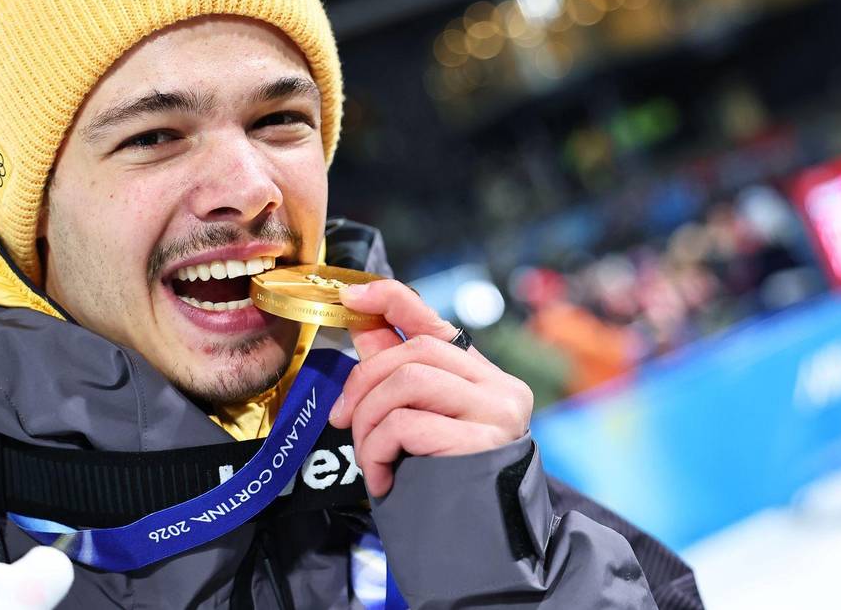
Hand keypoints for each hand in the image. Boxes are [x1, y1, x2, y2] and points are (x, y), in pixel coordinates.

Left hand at [326, 279, 532, 496]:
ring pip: (406, 382)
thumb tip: (361, 324)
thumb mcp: (419, 423)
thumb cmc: (445, 482)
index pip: (436, 322)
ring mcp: (496, 412)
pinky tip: (383, 478)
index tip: (350, 295)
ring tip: (369, 458)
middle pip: (415, 351)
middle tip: (342, 419)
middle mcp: (498, 387)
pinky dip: (379, 450)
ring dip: (369, 421)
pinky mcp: (483, 441)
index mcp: (482, 376)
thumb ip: (396, 375)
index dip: (391, 300)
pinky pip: (407, 423)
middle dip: (363, 382)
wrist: (481, 545)